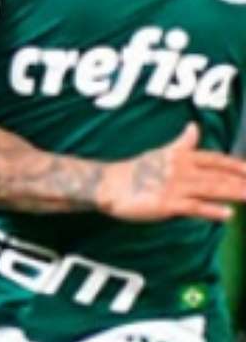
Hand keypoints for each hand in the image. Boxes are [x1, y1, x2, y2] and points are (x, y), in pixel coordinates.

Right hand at [98, 123, 245, 221]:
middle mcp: (183, 170)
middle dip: (242, 181)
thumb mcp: (162, 153)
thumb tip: (193, 126)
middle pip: (220, 175)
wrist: (109, 185)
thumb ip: (183, 143)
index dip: (237, 165)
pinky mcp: (167, 204)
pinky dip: (212, 211)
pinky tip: (227, 215)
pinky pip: (194, 207)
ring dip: (235, 193)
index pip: (217, 159)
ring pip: (212, 188)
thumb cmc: (135, 171)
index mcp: (183, 157)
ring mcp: (176, 186)